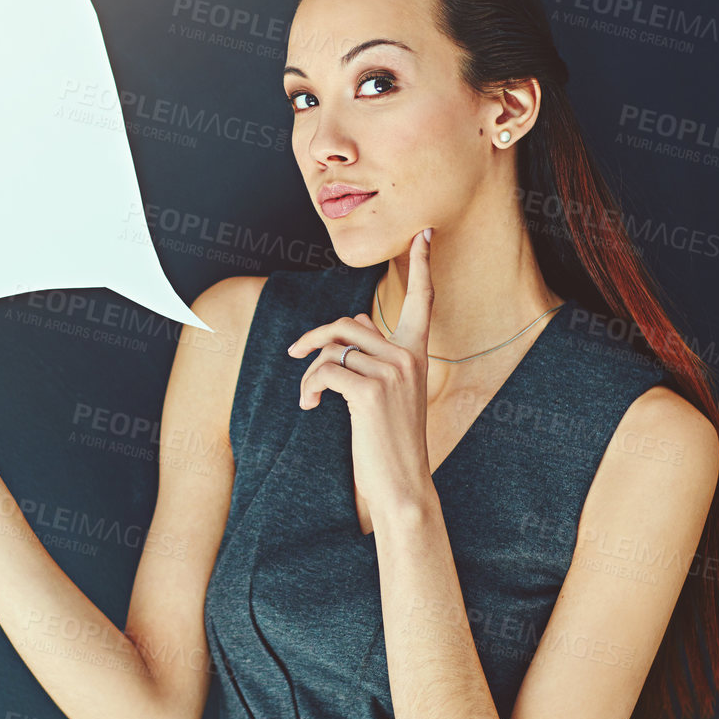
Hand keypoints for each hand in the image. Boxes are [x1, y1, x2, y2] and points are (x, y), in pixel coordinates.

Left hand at [286, 228, 436, 524]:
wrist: (403, 485)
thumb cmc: (391, 441)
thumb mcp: (390, 393)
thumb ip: (376, 355)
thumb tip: (352, 323)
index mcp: (417, 353)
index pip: (423, 300)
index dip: (423, 264)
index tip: (425, 233)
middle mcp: (408, 357)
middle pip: (347, 323)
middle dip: (314, 338)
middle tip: (294, 355)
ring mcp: (392, 372)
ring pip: (331, 349)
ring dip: (309, 371)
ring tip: (308, 395)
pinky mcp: (370, 391)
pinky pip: (324, 370)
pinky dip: (309, 386)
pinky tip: (310, 406)